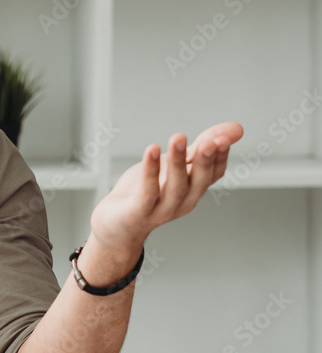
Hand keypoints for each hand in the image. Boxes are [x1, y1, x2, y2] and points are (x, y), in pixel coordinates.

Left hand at [89, 122, 244, 252]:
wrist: (115, 225)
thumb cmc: (146, 192)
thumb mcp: (174, 165)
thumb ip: (201, 147)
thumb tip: (237, 128)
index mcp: (193, 190)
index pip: (214, 174)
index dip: (220, 158)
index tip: (223, 139)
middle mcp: (182, 201)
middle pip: (199, 181)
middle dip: (205, 161)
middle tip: (209, 141)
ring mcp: (161, 209)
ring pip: (175, 185)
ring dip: (177, 161)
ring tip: (177, 137)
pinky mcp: (139, 212)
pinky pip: (147, 191)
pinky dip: (150, 171)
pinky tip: (151, 150)